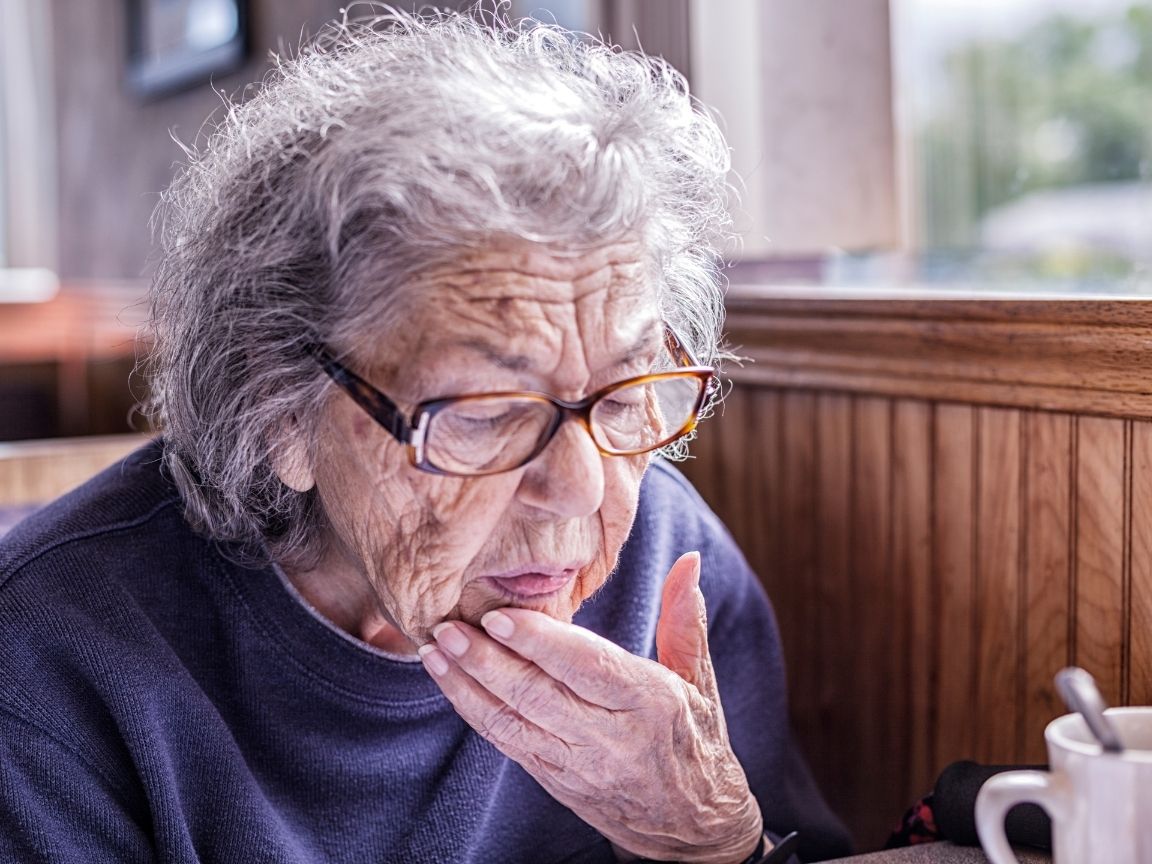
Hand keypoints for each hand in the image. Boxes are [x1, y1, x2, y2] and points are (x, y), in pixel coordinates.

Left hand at [418, 551, 764, 862]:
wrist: (690, 830)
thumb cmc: (694, 742)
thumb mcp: (699, 682)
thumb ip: (685, 620)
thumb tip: (688, 561)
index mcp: (651, 704)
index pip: (589, 668)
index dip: (541, 643)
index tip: (500, 615)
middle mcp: (612, 737)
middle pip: (539, 696)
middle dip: (487, 661)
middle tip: (449, 627)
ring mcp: (578, 764)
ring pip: (513, 722)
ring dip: (468, 685)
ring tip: (435, 649)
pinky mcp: (554, 779)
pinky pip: (507, 743)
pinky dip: (474, 711)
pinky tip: (450, 681)